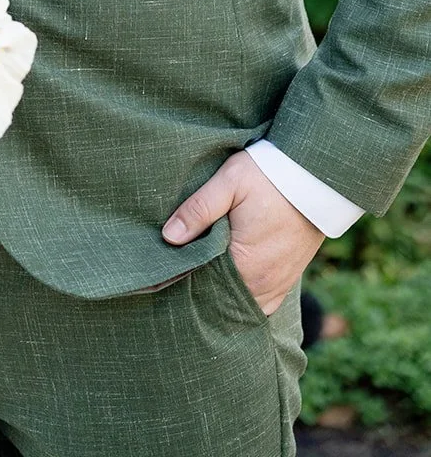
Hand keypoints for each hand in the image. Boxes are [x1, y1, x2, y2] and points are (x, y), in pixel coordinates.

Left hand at [162, 150, 322, 314]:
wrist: (316, 175)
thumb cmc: (269, 176)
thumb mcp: (229, 183)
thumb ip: (198, 210)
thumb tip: (168, 237)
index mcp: (246, 266)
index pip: (204, 287)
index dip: (182, 279)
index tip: (162, 271)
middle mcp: (264, 285)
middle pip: (222, 299)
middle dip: (200, 289)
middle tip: (175, 274)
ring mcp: (278, 285)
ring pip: (241, 302)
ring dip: (222, 293)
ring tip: (199, 276)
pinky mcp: (288, 279)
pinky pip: (261, 301)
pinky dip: (242, 295)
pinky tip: (226, 281)